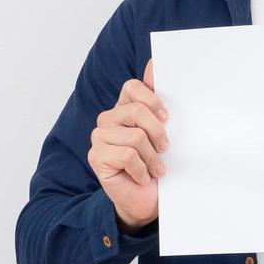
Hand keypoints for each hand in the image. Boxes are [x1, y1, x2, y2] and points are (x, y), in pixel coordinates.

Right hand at [88, 58, 169, 231]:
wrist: (147, 200)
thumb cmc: (156, 163)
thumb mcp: (164, 130)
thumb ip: (158, 100)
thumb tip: (154, 63)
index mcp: (123, 107)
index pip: (132, 87)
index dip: (153, 99)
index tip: (167, 116)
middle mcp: (108, 118)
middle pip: (136, 111)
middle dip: (158, 132)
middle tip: (165, 148)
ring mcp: (99, 137)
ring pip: (135, 137)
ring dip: (152, 157)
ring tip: (157, 168)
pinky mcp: (96, 156)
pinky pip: (127, 156)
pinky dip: (142, 169)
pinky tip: (142, 176)